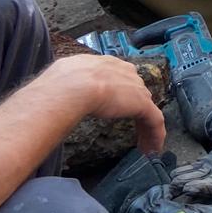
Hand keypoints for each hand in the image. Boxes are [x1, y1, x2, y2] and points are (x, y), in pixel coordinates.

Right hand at [45, 54, 164, 154]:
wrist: (71, 86)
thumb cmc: (61, 83)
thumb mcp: (64, 77)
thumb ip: (68, 83)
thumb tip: (56, 94)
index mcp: (106, 64)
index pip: (119, 78)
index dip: (120, 94)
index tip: (117, 106)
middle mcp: (125, 72)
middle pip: (136, 92)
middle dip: (136, 110)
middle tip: (134, 128)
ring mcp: (135, 88)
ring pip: (147, 108)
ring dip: (146, 127)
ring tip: (145, 144)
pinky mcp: (142, 105)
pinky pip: (155, 121)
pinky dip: (155, 135)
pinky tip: (152, 148)